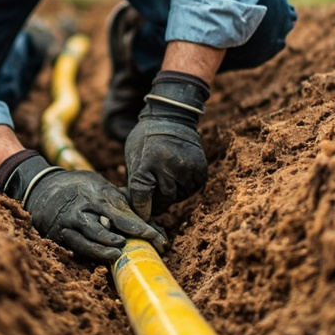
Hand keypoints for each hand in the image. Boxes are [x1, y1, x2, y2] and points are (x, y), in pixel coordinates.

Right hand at [0, 152, 165, 261]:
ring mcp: (69, 221)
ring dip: (108, 247)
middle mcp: (83, 207)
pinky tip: (104, 258)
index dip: (141, 226)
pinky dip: (92, 252)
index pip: (123, 212)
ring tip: (121, 252)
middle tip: (152, 247)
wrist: (40, 187)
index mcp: (96, 193)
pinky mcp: (59, 234)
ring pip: (91, 237)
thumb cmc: (78, 188)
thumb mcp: (98, 185)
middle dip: (132, 237)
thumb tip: (149, 215)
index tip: (159, 237)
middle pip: (110, 224)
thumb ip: (119, 200)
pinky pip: (77, 246)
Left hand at [124, 71, 209, 219]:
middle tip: (152, 197)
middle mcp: (171, 164)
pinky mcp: (201, 170)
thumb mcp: (133, 156)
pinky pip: (191, 191)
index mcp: (149, 160)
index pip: (143, 194)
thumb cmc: (146, 139)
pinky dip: (183, 188)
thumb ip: (135, 182)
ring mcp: (188, 167)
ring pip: (178, 197)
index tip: (142, 214)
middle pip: (163, 199)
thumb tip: (136, 209)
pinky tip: (177, 175)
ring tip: (165, 178)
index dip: (141, 207)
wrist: (172, 119)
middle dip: (156, 201)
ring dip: (170, 194)